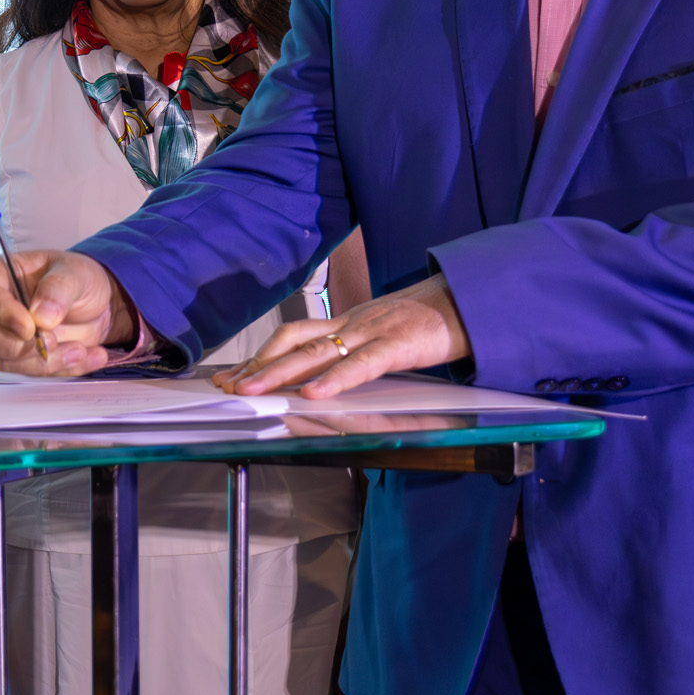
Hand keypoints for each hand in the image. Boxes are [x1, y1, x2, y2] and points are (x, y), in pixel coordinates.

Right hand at [0, 250, 131, 376]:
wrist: (97, 304)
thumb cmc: (76, 279)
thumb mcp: (75, 273)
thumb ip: (58, 288)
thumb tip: (41, 315)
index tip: (28, 326)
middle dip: (15, 346)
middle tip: (50, 341)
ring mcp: (5, 338)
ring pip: (6, 361)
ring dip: (44, 362)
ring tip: (80, 349)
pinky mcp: (23, 361)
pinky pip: (33, 375)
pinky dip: (62, 369)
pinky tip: (86, 355)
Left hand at [213, 273, 469, 398]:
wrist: (467, 300)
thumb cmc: (424, 322)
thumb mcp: (379, 336)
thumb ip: (351, 353)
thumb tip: (320, 380)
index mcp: (345, 322)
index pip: (292, 337)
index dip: (260, 356)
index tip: (230, 374)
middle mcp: (351, 324)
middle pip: (293, 343)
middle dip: (257, 366)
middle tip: (226, 385)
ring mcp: (372, 332)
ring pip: (317, 353)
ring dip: (279, 373)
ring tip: (251, 389)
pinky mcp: (398, 345)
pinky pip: (362, 365)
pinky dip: (336, 380)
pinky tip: (314, 394)